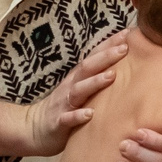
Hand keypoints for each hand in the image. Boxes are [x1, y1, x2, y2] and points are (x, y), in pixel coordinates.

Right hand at [21, 30, 126, 154]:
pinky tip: (89, 114)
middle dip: (106, 57)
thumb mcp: (79, 89)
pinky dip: (78, 116)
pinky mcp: (58, 123)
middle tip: (124, 48)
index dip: (109, 44)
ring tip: (112, 75)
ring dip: (95, 82)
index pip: (94, 56)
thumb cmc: (64, 108)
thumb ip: (96, 78)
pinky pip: (68, 119)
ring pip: (79, 90)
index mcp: (77, 78)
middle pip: (88, 68)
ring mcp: (64, 104)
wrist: (34, 128)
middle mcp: (71, 87)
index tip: (127, 33)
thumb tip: (123, 66)